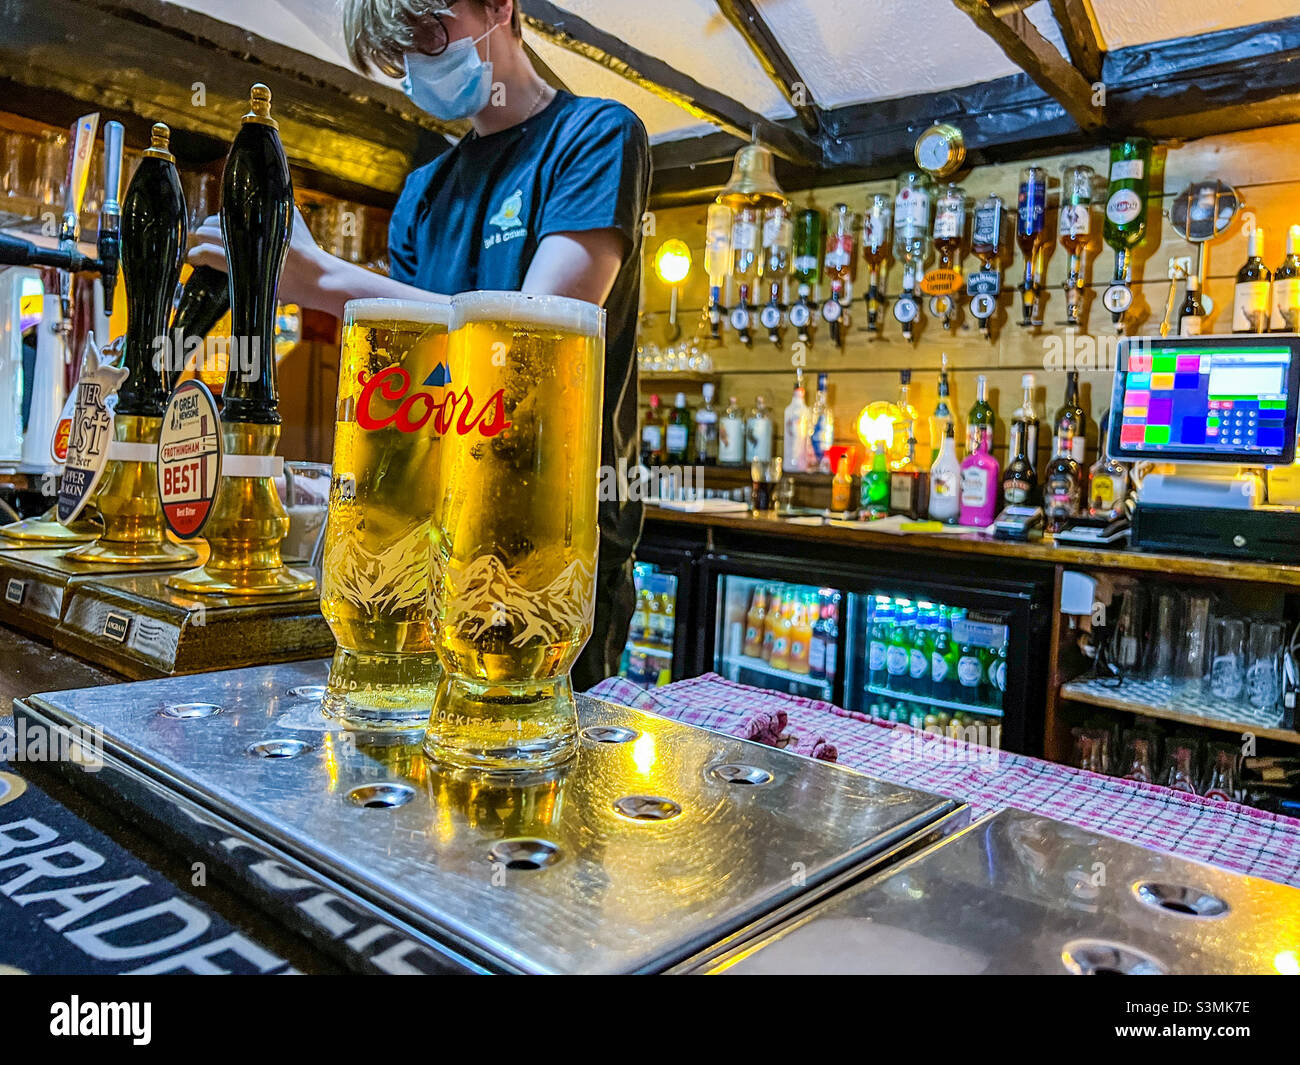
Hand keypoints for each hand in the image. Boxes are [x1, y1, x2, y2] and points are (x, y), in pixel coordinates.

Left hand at [187, 204, 330, 310]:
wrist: (319, 277)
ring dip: (201, 242)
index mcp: (260, 210)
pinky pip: (207, 254)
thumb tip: (267, 207)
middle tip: (206, 241)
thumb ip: (278, 212)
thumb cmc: (311, 255)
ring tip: (198, 252)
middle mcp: (249, 222)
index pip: (228, 212)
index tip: (219, 232)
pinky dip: (197, 256)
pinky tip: (193, 259)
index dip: (221, 223)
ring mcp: (242, 242)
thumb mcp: (295, 222)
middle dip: (208, 231)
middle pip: (214, 221)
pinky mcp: (238, 263)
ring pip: (206, 234)